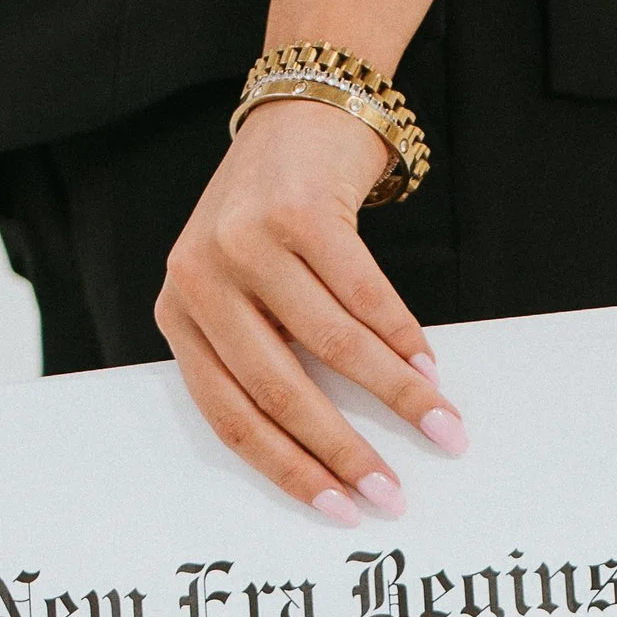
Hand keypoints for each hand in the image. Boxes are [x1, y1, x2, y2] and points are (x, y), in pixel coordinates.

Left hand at [154, 95, 467, 519]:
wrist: (302, 109)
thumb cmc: (276, 216)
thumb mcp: (244, 288)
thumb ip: (261, 353)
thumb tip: (328, 449)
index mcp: (177, 312)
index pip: (229, 415)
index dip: (288, 468)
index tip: (337, 508)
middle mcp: (198, 278)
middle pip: (278, 391)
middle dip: (343, 450)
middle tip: (390, 493)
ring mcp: (245, 241)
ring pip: (332, 345)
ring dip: (395, 395)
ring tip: (439, 428)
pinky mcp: (298, 211)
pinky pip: (364, 295)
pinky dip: (404, 338)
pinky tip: (431, 370)